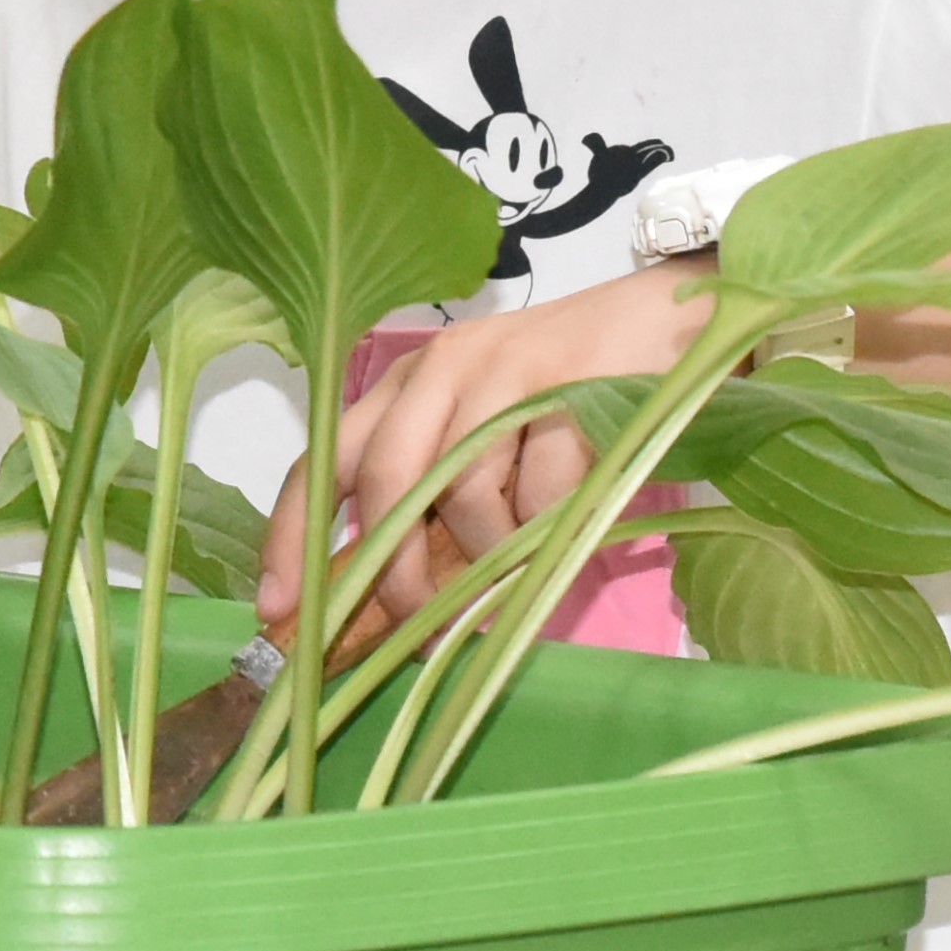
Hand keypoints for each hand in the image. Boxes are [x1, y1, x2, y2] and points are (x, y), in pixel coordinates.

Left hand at [283, 267, 708, 645]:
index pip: (326, 458)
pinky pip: (541, 488)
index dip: (293, 536)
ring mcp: (505, 370)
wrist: (672, 322)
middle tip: (422, 627)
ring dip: (492, 552)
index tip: (278, 611)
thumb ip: (438, 515)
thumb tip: (383, 616)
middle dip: (398, 569)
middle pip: (386, 476)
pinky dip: (551, 529)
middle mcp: (444, 368)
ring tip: (524, 561)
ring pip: (464, 488)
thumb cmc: (572, 397)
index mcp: (409, 384)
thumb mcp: (491, 450)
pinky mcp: (568, 382)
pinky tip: (573, 521)